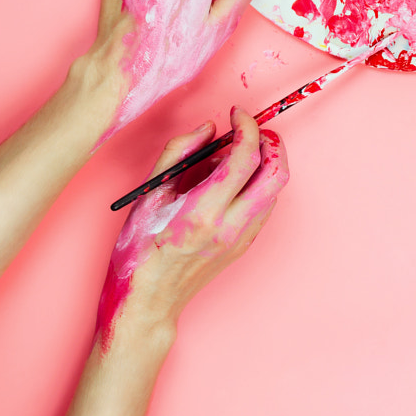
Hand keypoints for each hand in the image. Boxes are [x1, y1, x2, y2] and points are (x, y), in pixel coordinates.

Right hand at [95, 109, 288, 350]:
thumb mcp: (149, 194)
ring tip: (236, 154)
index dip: (246, 127)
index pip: (245, 158)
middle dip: (271, 143)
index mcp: (203, 211)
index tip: (237, 113)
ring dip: (266, 163)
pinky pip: (265, 206)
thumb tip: (208, 129)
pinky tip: (233, 180)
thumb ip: (179, 153)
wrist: (147, 302)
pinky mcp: (244, 246)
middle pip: (276, 174)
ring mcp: (241, 239)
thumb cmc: (139, 249)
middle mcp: (230, 227)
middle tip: (251, 129)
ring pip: (275, 191)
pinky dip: (258, 183)